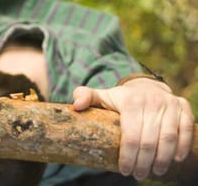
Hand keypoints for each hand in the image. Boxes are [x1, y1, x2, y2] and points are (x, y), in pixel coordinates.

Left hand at [72, 79, 193, 179]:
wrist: (145, 86)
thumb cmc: (121, 98)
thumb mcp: (101, 96)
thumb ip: (84, 96)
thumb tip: (76, 106)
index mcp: (131, 101)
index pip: (130, 136)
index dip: (128, 156)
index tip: (124, 170)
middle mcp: (152, 102)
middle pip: (149, 141)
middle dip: (143, 162)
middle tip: (137, 174)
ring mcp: (170, 104)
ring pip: (168, 138)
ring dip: (162, 160)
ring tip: (154, 171)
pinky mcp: (183, 107)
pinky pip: (186, 130)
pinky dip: (182, 146)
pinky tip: (174, 159)